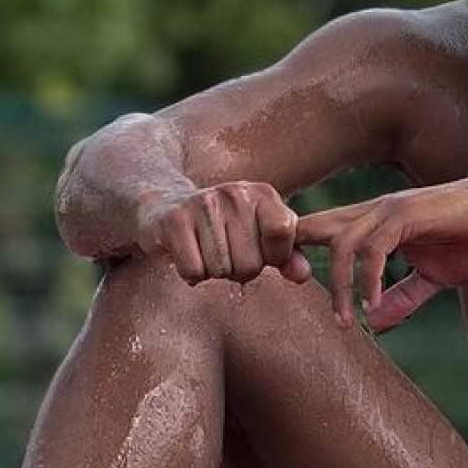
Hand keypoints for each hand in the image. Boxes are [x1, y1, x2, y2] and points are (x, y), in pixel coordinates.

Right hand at [135, 181, 314, 289]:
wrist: (165, 205)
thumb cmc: (222, 227)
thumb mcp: (260, 234)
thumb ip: (287, 254)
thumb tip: (302, 275)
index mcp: (263, 193)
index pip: (283, 233)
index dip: (272, 256)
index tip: (258, 251)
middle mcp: (235, 192)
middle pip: (251, 264)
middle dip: (238, 270)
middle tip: (224, 253)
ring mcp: (203, 204)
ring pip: (221, 270)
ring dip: (213, 272)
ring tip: (206, 252)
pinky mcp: (174, 220)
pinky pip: (194, 271)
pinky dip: (191, 274)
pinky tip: (188, 255)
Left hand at [296, 172, 467, 333]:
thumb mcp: (434, 276)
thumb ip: (403, 296)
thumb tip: (375, 323)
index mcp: (373, 222)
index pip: (318, 230)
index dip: (295, 253)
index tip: (292, 290)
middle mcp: (373, 211)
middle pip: (313, 229)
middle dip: (291, 260)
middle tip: (292, 301)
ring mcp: (390, 209)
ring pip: (342, 244)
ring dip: (340, 287)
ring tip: (345, 322)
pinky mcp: (410, 213)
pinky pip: (375, 247)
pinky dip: (369, 278)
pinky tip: (373, 305)